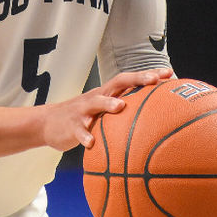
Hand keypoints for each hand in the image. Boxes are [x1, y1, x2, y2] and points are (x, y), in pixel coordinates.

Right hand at [39, 67, 173, 152]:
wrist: (47, 123)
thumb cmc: (83, 119)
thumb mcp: (102, 113)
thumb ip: (122, 114)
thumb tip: (153, 124)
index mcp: (107, 94)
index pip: (130, 80)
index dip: (148, 75)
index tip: (169, 73)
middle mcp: (96, 97)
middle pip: (117, 83)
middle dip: (136, 79)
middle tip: (153, 80)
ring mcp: (82, 111)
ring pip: (96, 102)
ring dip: (108, 103)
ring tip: (120, 106)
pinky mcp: (70, 126)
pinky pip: (78, 131)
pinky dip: (84, 136)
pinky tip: (91, 143)